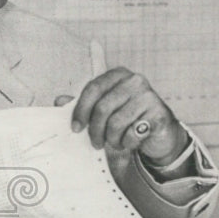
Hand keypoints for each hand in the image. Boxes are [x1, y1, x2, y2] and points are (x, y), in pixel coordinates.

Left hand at [57, 67, 187, 163]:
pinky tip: (130, 142)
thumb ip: (83, 104)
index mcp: (118, 74)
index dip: (80, 110)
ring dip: (112, 139)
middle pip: (102, 107)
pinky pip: (133, 133)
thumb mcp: (105, 110)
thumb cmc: (127, 119)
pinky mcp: (159, 114)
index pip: (93, 88)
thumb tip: (58, 101)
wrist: (159, 134)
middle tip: (95, 143)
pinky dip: (127, 143)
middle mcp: (135, 80)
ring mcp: (149, 96)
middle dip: (95, 130)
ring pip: (116, 123)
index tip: (75, 128)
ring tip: (115, 142)